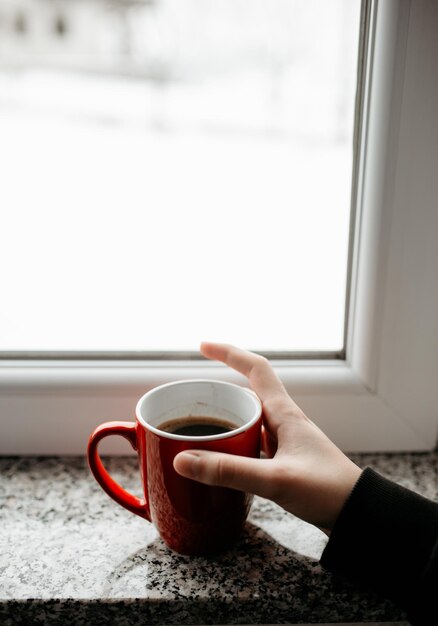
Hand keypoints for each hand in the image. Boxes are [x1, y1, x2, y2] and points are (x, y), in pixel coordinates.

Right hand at [173, 343, 361, 532]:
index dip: (229, 353)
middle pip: (246, 393)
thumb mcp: (275, 479)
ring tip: (197, 430)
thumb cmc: (327, 491)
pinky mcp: (285, 460)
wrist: (358, 513)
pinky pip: (253, 441)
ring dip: (224, 419)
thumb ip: (229, 471)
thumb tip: (182, 459)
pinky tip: (222, 458)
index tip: (203, 347)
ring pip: (248, 418)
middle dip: (217, 392)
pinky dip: (233, 443)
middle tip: (189, 402)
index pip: (255, 368)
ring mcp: (286, 440)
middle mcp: (284, 420)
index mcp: (284, 413)